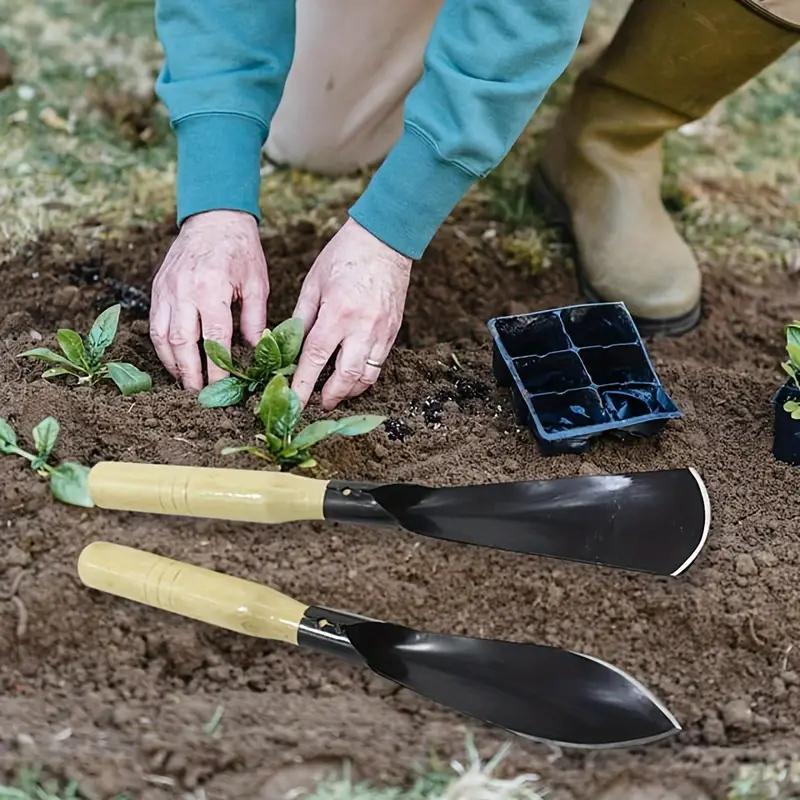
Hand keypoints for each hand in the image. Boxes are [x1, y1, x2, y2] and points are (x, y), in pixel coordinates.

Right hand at [149, 210, 268, 389]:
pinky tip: (174, 360)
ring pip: (162, 336)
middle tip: (199, 394)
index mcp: (211, 289)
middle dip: (189, 373)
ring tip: (185, 383)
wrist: (213, 219)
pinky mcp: (157, 289)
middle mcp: (183, 291)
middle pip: (181, 342)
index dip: (216, 367)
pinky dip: (162, 347)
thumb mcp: (256, 284)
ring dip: (172, 364)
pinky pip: (155, 325)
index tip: (222, 388)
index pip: (213, 338)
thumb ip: (254, 319)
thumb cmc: (240, 251)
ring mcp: (165, 290)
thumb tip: (254, 350)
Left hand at [292, 217, 411, 409]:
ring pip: (367, 376)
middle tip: (318, 404)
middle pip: (346, 377)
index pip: (315, 358)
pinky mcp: (394, 331)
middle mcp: (362, 327)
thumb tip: (290, 347)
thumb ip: (302, 318)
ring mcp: (382, 331)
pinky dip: (365, 375)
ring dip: (350, 391)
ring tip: (336, 393)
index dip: (303, 385)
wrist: (385, 240)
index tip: (294, 404)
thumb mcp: (314, 283)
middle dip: (331, 396)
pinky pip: (380, 363)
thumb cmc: (344, 256)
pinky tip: (353, 375)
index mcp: (337, 313)